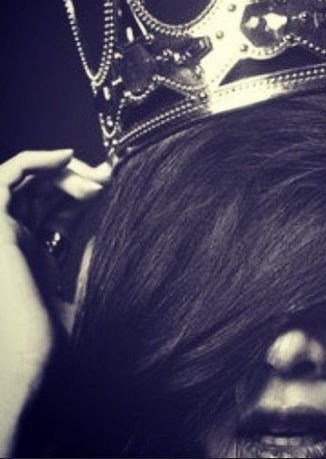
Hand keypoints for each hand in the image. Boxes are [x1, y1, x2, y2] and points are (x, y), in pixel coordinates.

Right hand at [0, 149, 110, 455]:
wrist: (37, 352)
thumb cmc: (64, 330)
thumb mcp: (88, 283)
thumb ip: (96, 254)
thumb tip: (129, 225)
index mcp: (38, 254)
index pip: (57, 208)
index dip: (85, 191)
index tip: (117, 182)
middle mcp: (18, 240)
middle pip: (42, 190)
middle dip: (78, 178)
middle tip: (110, 180)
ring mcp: (5, 232)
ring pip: (27, 179)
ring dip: (65, 171)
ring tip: (98, 181)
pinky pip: (7, 176)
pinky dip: (36, 160)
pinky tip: (68, 157)